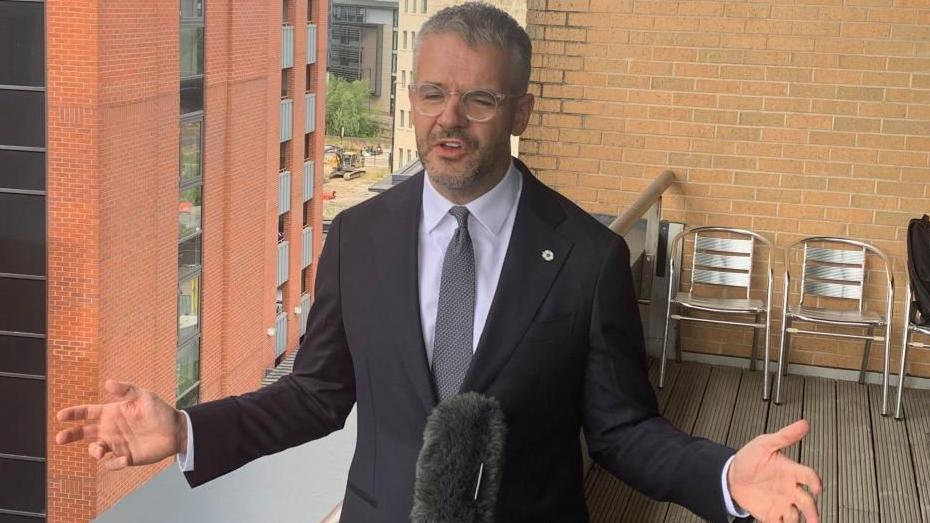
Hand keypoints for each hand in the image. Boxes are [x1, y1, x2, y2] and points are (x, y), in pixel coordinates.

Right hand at [55, 380, 186, 470]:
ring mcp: (117, 444)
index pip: (87, 413)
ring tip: (99, 452)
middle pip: (84, 433)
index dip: (73, 414)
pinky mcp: (126, 457)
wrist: (175, 430)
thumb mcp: (144, 396)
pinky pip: (113, 464)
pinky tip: (124, 459)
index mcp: (112, 413)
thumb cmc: (159, 411)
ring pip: (96, 450)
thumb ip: (126, 390)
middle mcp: (111, 429)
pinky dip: (115, 463)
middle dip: (70, 435)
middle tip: (60, 438)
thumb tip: (107, 383)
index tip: (61, 416)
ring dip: (94, 452)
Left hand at [728, 419, 821, 522]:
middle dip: (812, 512)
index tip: (816, 487)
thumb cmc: (750, 458)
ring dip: (796, 520)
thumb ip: (784, 436)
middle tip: (813, 519)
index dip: (814, 481)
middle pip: (807, 502)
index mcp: (790, 471)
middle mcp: (789, 489)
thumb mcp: (764, 443)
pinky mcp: (771, 514)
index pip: (808, 476)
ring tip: (791, 520)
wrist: (731, 476)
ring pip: (796, 516)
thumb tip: (803, 424)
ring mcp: (781, 502)